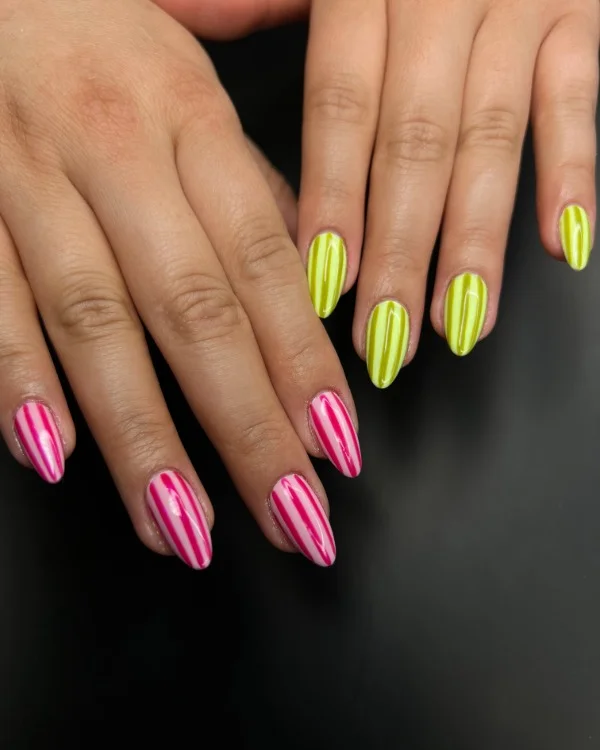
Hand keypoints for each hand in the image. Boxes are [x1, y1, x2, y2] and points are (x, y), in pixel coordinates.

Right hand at [0, 0, 360, 567]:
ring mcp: (27, 183)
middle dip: (246, 430)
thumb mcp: (194, 84)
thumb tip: (310, 277)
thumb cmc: (101, 36)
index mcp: (190, 118)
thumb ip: (250, 183)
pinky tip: (57, 458)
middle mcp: (114, 152)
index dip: (303, 363)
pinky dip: (20, 384)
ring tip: (184, 528)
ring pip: (95, 328)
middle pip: (194, 313)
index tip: (337, 447)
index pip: (263, 265)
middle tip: (292, 517)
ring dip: (143, 441)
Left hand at [297, 0, 597, 385]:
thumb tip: (187, 17)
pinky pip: (578, 99)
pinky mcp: (582, 10)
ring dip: (476, 242)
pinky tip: (562, 245)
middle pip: (414, 147)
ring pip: (492, 141)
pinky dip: (574, 173)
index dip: (334, 203)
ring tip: (460, 324)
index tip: (325, 285)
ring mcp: (518, 4)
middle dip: (401, 252)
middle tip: (387, 339)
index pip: (341, 113)